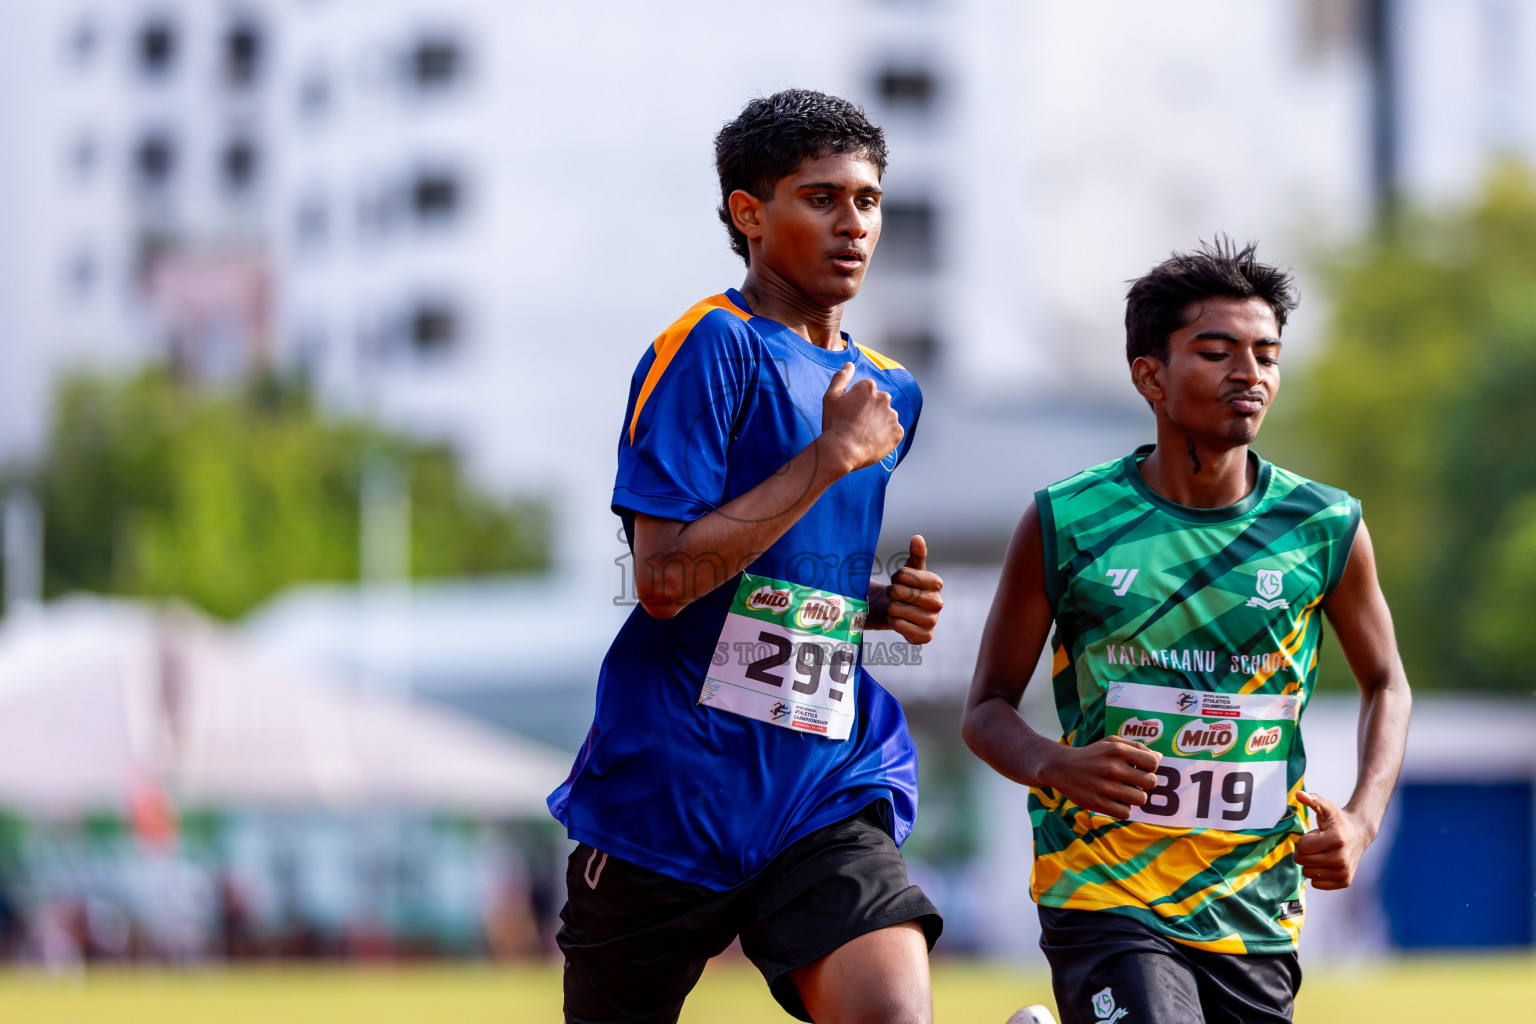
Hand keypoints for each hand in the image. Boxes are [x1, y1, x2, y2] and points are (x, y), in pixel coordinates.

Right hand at [819, 362, 903, 473]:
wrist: (841, 450)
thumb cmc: (834, 423)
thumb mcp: (831, 397)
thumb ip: (841, 377)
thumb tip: (850, 364)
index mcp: (868, 387)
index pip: (866, 392)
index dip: (856, 405)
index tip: (849, 415)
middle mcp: (884, 398)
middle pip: (878, 404)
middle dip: (870, 413)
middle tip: (856, 427)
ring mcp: (892, 415)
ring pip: (886, 418)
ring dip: (878, 425)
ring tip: (863, 436)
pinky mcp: (898, 432)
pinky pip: (893, 433)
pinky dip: (885, 438)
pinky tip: (871, 442)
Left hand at [884, 536, 943, 643]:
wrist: (902, 610)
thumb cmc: (907, 587)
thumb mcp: (910, 569)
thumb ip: (916, 553)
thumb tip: (917, 538)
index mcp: (937, 583)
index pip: (904, 575)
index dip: (896, 577)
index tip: (899, 579)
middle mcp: (938, 603)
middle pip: (899, 593)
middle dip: (892, 592)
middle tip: (896, 595)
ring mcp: (932, 621)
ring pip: (896, 609)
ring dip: (891, 608)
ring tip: (898, 607)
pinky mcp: (925, 637)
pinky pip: (899, 626)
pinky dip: (894, 622)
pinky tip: (899, 620)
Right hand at [1041, 737, 1160, 817]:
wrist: (1061, 767)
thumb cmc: (1091, 755)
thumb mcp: (1111, 742)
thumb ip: (1136, 747)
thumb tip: (1159, 757)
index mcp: (1117, 750)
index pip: (1153, 763)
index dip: (1151, 767)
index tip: (1141, 769)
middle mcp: (1112, 768)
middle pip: (1151, 783)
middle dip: (1145, 783)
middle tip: (1133, 782)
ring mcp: (1104, 787)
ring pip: (1141, 799)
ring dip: (1135, 797)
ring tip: (1124, 792)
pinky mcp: (1097, 803)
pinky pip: (1126, 813)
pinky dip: (1124, 809)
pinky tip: (1116, 801)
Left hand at [1294, 791, 1372, 889]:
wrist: (1358, 833)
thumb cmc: (1337, 820)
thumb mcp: (1326, 807)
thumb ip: (1312, 800)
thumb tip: (1299, 794)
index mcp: (1336, 839)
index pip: (1302, 847)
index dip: (1304, 840)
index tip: (1316, 835)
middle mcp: (1341, 858)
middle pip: (1302, 861)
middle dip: (1304, 852)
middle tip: (1318, 845)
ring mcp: (1344, 871)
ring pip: (1307, 874)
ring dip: (1310, 863)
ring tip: (1323, 853)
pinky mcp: (1345, 881)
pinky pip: (1316, 884)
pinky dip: (1317, 875)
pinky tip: (1326, 864)